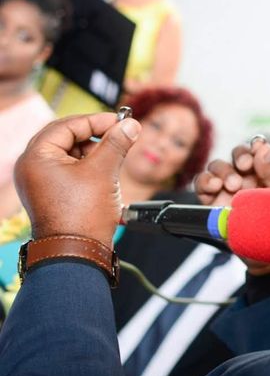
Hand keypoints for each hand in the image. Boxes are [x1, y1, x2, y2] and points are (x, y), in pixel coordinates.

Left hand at [14, 113, 141, 247]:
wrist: (77, 253)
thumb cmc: (82, 217)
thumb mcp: (104, 172)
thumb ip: (117, 143)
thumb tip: (130, 125)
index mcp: (36, 157)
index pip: (68, 125)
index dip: (97, 121)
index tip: (120, 122)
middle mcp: (32, 168)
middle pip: (67, 138)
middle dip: (96, 137)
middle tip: (120, 135)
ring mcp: (40, 183)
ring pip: (70, 155)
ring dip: (94, 154)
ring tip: (115, 160)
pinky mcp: (51, 195)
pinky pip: (70, 172)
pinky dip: (89, 169)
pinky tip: (106, 176)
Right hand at [194, 137, 269, 274]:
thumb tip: (260, 147)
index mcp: (267, 170)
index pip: (256, 148)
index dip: (254, 147)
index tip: (256, 152)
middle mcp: (247, 176)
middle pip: (236, 154)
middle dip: (238, 157)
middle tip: (244, 168)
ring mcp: (229, 190)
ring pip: (217, 168)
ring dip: (221, 170)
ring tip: (230, 185)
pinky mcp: (214, 204)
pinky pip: (202, 187)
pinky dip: (204, 182)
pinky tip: (213, 187)